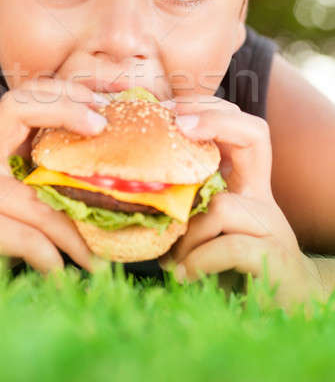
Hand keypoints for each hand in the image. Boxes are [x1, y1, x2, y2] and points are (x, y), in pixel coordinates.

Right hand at [0, 79, 109, 276]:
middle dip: (66, 110)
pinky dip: (51, 260)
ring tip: (100, 256)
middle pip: (21, 112)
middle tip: (104, 130)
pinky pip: (27, 238)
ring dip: (76, 232)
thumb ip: (36, 183)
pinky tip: (61, 274)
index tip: (97, 103)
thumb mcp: (3, 196)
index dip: (58, 92)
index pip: (20, 100)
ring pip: (38, 196)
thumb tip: (99, 185)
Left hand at [158, 94, 325, 309]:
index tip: (175, 111)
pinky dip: (198, 261)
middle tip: (176, 128)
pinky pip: (227, 246)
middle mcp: (263, 194)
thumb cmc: (232, 262)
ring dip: (187, 233)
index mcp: (247, 182)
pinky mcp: (273, 256)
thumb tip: (133, 189)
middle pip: (254, 134)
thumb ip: (188, 203)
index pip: (244, 128)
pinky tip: (184, 276)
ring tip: (171, 258)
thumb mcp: (207, 225)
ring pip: (222, 205)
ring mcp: (271, 223)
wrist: (281, 304)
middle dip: (212, 122)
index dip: (215, 110)